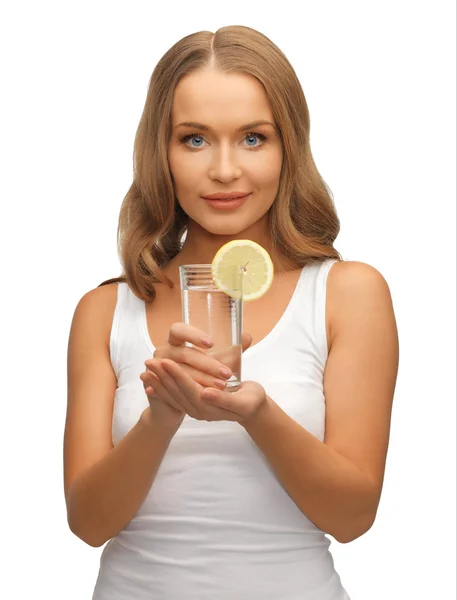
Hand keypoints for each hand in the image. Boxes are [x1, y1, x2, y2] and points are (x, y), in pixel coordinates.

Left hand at [141, 358, 266, 422]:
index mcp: (210, 407)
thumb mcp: (244, 402)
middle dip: (164, 376)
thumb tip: (206, 393)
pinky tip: (151, 383)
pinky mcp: (194, 405)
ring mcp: (195, 409)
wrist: (254, 411)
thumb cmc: (252, 402)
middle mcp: (199, 410)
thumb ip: (225, 399)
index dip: (177, 375)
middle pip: (178, 391)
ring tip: (145, 369)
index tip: (166, 361)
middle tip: (150, 361)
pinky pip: (175, 397)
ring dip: (160, 382)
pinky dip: (162, 390)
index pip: (190, 389)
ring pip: (174, 395)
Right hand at [144, 322, 251, 388]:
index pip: (178, 330)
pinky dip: (188, 391)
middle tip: (226, 373)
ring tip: (221, 386)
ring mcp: (156, 368)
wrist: (179, 398)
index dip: (193, 335)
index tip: (212, 344)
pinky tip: (205, 395)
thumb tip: (248, 337)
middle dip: (206, 364)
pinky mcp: (152, 386)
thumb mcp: (214, 362)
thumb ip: (229, 351)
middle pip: (183, 354)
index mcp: (175, 340)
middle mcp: (163, 351)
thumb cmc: (198, 374)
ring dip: (200, 379)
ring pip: (179, 373)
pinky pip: (171, 389)